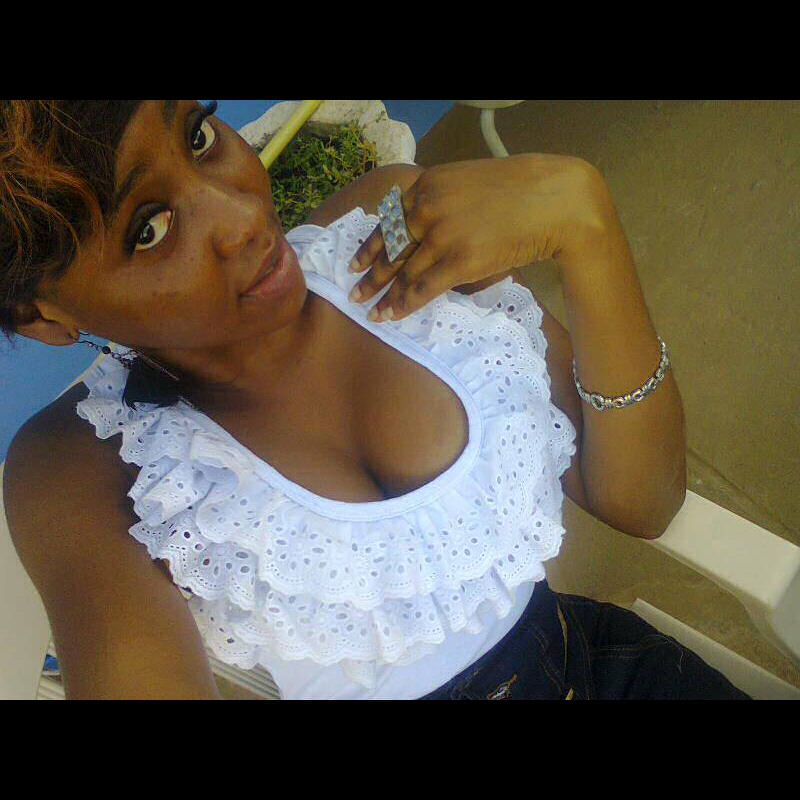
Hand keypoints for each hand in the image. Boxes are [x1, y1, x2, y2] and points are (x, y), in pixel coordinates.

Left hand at [347, 153, 615, 321]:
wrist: (555, 200)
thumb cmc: (520, 190)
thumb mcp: (467, 183)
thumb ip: (440, 202)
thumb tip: (423, 230)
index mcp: (427, 186)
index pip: (388, 221)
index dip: (370, 246)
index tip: (355, 262)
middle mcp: (428, 209)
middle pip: (390, 249)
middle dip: (369, 275)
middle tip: (353, 292)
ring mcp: (442, 236)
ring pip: (403, 272)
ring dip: (383, 295)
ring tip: (369, 311)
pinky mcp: (459, 262)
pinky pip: (422, 288)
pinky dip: (403, 304)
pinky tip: (390, 315)